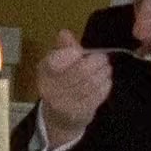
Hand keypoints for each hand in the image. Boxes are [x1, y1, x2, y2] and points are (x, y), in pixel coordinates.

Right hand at [36, 30, 111, 148]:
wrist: (58, 117)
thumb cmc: (59, 84)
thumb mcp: (57, 64)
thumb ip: (63, 48)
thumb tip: (64, 33)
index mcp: (44, 73)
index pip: (54, 62)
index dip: (68, 55)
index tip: (79, 51)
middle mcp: (51, 90)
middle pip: (79, 72)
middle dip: (95, 62)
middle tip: (103, 58)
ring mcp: (65, 104)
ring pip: (90, 84)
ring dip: (102, 74)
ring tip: (106, 68)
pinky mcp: (79, 114)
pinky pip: (97, 96)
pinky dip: (105, 86)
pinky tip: (106, 80)